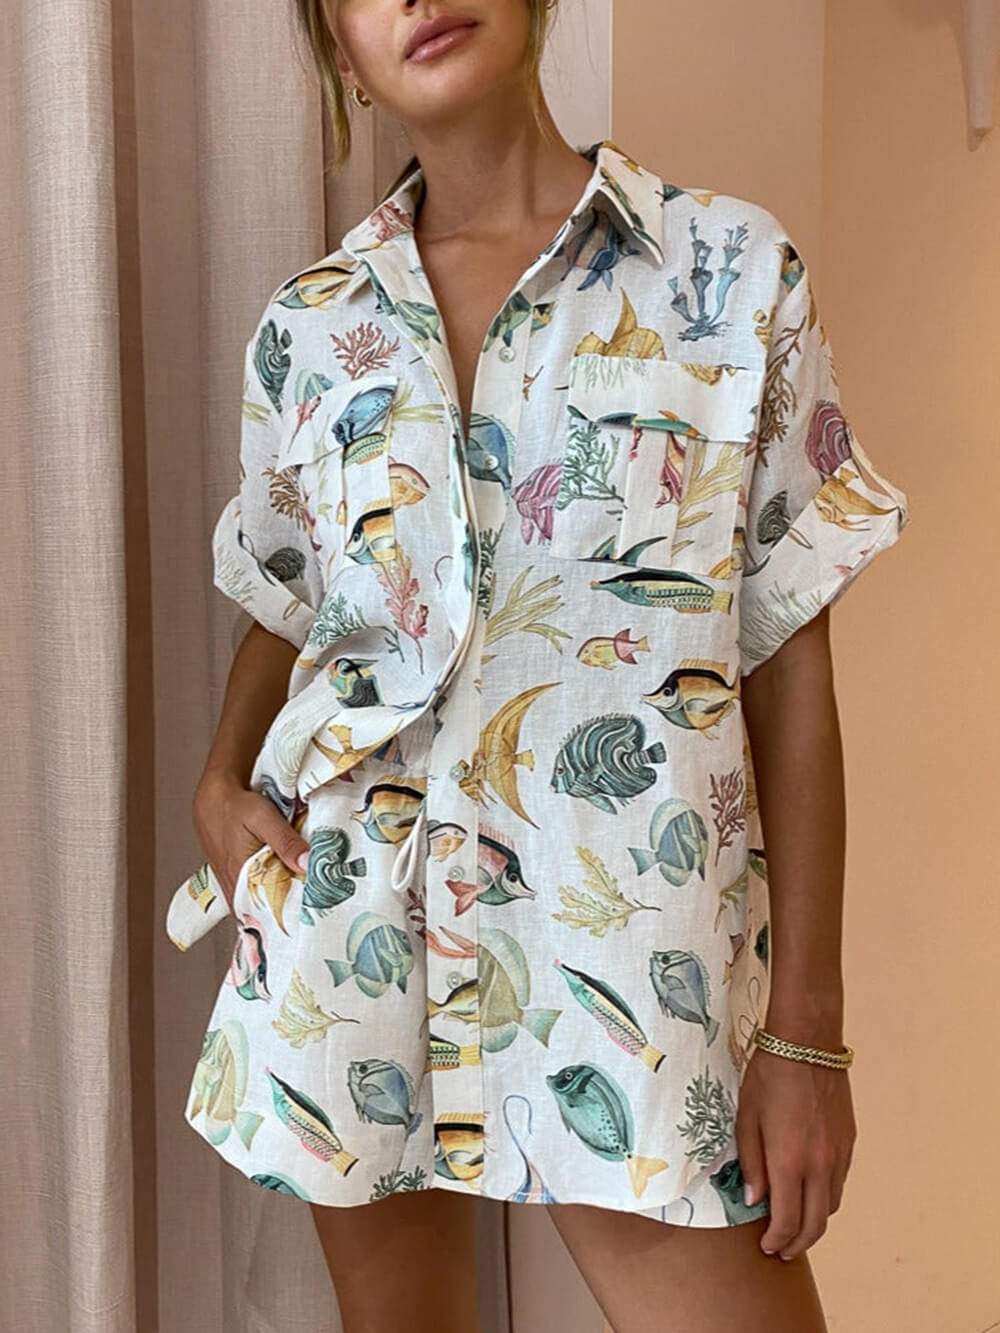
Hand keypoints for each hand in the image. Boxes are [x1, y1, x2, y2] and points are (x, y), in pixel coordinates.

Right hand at [192, 772, 309, 913]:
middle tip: (307, 917)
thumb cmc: (236, 806)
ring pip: (255, 902)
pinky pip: (250, 891)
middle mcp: (232, 884)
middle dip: (282, 915)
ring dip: (274, 904)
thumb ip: (285, 842)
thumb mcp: (264, 819)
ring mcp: (230, 880)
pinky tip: (280, 887)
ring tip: (298, 905)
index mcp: (239, 877)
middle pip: (260, 912)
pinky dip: (264, 892)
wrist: (214, 795)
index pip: (263, 914)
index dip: (283, 922)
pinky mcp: (232, 873)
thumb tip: (307, 865)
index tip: (305, 925)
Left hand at [735, 1045, 855, 1260]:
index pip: (788, 1221)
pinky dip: (825, 1197)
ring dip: (814, 1222)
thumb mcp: (746, 1118)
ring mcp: (839, 1155)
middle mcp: (820, 1165)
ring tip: (794, 1224)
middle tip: (782, 1250)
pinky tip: (810, 1191)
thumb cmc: (769, 1076)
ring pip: (831, 1205)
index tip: (766, 1248)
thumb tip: (755, 1200)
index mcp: (790, 1162)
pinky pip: (839, 1182)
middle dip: (798, 1243)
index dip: (777, 1241)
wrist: (807, 1044)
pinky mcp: (849, 1142)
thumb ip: (751, 1164)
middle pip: (816, 1224)